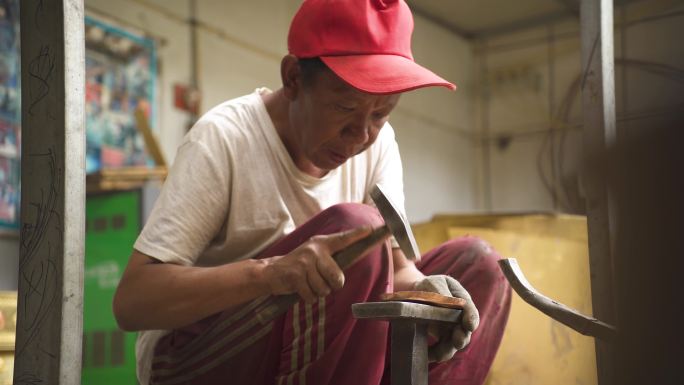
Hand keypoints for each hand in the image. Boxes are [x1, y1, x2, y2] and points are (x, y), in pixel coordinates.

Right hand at [261, 226, 379, 301]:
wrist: (271, 271)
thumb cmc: (298, 266)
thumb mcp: (314, 256)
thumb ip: (330, 258)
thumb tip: (350, 267)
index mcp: (321, 244)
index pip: (343, 239)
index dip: (358, 235)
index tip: (371, 229)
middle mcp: (314, 250)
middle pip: (337, 277)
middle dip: (332, 285)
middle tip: (321, 282)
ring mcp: (305, 262)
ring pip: (324, 289)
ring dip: (317, 292)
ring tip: (308, 283)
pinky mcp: (296, 276)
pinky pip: (312, 296)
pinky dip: (308, 297)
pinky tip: (300, 289)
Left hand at [413, 275, 479, 361]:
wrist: (417, 293)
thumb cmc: (429, 286)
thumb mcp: (435, 283)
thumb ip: (442, 292)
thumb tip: (449, 304)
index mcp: (462, 302)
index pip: (470, 312)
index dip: (471, 319)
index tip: (469, 325)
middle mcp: (459, 320)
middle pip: (464, 333)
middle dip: (461, 338)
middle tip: (457, 341)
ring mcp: (451, 331)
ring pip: (452, 345)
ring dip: (446, 351)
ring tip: (436, 355)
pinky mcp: (440, 339)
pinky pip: (440, 350)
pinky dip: (433, 355)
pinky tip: (425, 355)